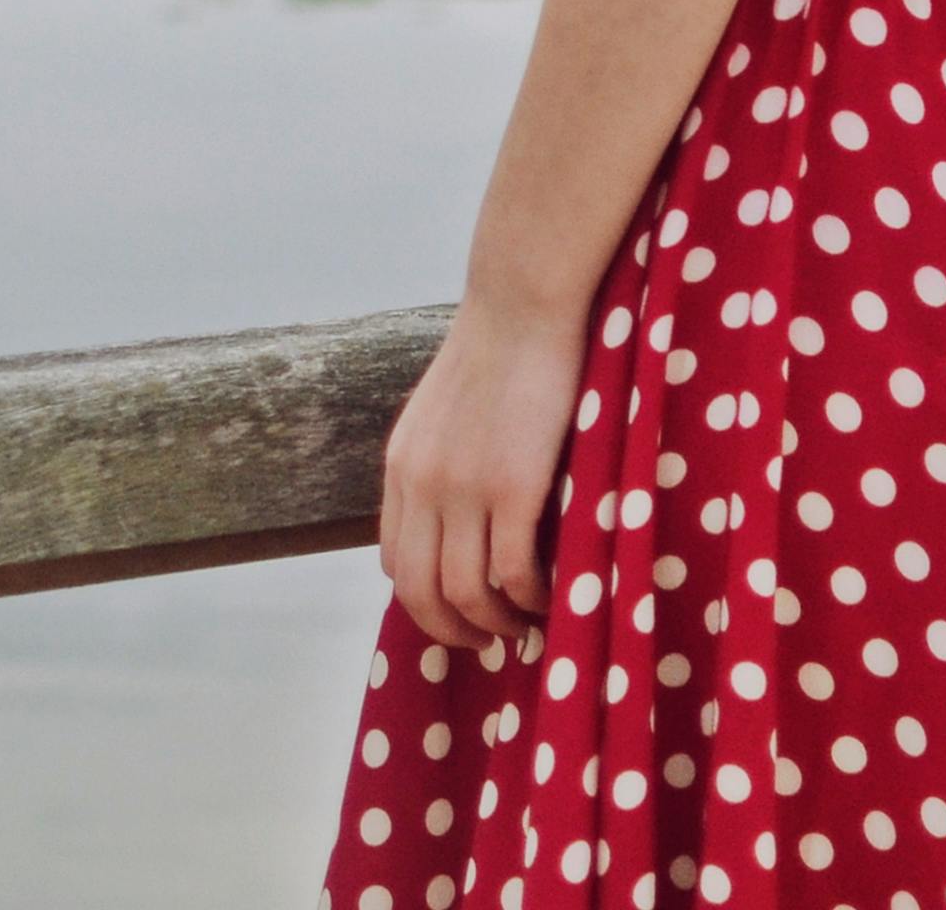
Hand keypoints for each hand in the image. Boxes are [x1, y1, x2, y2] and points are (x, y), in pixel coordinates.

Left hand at [375, 291, 587, 651]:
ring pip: (465, 592)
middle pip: (419, 592)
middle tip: (490, 641)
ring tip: (525, 624)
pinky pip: (513, 570)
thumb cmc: (495, 351)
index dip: (425, 601)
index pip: (394, 562)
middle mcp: (422, 485)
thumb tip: (457, 513)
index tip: (461, 612)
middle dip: (453, 631)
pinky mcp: (513, 486)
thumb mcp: (441, 413)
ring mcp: (464, 488)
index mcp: (402, 468)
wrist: (520, 304)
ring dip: (495, 622)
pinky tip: (551, 596)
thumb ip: (440, 463)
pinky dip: (530, 597)